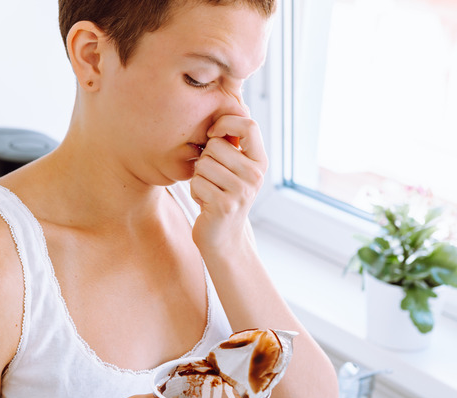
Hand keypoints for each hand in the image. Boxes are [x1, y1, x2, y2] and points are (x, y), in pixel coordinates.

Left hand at [189, 108, 267, 255]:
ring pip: (203, 163)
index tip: (213, 134)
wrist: (224, 239)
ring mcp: (241, 191)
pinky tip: (205, 203)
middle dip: (205, 158)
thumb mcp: (236, 168)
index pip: (249, 126)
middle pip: (216, 145)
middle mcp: (255, 176)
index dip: (226, 124)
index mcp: (260, 162)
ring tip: (210, 190)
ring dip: (199, 177)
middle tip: (212, 177)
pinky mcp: (223, 205)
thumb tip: (236, 101)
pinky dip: (195, 191)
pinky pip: (197, 182)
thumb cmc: (224, 196)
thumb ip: (235, 142)